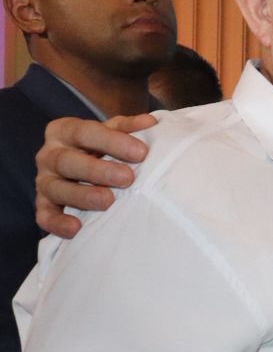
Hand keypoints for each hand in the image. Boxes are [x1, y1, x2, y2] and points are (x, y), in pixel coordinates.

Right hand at [36, 114, 152, 237]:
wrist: (85, 169)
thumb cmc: (102, 148)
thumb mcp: (113, 133)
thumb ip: (128, 128)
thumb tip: (150, 123)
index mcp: (65, 131)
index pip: (85, 132)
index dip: (113, 142)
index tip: (141, 153)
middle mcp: (49, 155)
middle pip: (68, 161)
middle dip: (98, 170)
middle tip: (127, 178)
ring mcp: (45, 181)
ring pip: (55, 188)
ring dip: (82, 196)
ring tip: (108, 201)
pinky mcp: (44, 205)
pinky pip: (44, 216)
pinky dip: (57, 223)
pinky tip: (76, 229)